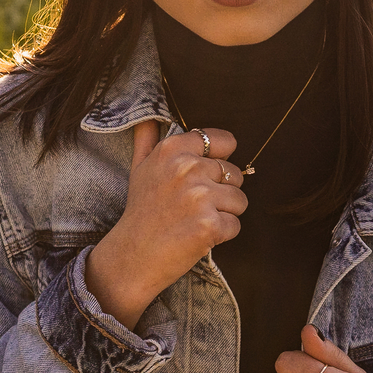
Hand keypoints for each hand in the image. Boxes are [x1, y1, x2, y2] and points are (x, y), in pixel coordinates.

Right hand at [86, 121, 246, 329]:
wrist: (132, 256)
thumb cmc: (141, 211)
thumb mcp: (139, 168)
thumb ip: (147, 138)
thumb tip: (149, 116)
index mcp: (173, 149)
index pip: (224, 141)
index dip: (221, 160)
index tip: (206, 175)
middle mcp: (186, 168)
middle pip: (234, 174)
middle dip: (221, 192)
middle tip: (193, 207)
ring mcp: (199, 197)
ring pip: (239, 200)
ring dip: (224, 214)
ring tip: (194, 221)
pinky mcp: (209, 225)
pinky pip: (235, 225)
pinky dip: (221, 235)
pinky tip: (197, 237)